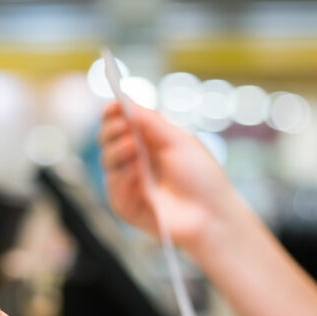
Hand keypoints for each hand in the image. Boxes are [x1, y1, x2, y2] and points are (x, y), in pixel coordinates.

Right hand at [98, 101, 239, 253]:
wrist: (211, 214)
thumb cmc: (201, 177)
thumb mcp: (178, 140)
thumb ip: (150, 121)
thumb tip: (123, 101)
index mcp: (147, 140)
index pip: (119, 121)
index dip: (112, 112)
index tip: (112, 107)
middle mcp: (134, 159)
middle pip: (106, 138)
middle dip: (111, 129)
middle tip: (124, 126)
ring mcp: (128, 182)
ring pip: (106, 160)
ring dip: (117, 150)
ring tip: (133, 147)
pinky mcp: (125, 205)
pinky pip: (112, 187)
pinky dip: (122, 176)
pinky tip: (137, 172)